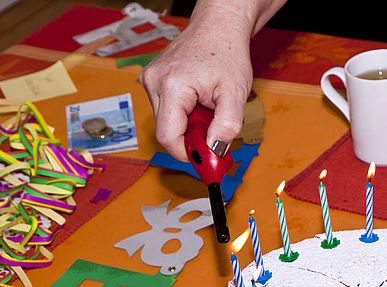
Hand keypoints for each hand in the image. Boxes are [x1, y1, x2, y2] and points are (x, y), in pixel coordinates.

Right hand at [140, 10, 250, 160]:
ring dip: (188, 125)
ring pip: (166, 122)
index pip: (168, 137)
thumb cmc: (227, 53)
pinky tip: (199, 102)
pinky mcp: (153, 80)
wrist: (218, 26)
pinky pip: (167, 110)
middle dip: (191, 139)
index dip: (187, 154)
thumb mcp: (235, 94)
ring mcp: (150, 80)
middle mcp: (154, 82)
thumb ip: (226, 127)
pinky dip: (184, 114)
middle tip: (214, 133)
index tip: (205, 161)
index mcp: (172, 86)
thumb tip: (215, 152)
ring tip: (208, 109)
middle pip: (166, 131)